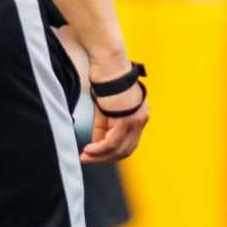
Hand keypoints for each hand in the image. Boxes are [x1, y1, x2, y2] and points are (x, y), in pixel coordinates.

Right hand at [81, 48, 147, 163]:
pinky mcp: (126, 120)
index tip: (95, 157)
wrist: (108, 66)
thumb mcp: (104, 111)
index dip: (112, 154)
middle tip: (88, 160)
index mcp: (139, 118)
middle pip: (126, 150)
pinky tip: (88, 150)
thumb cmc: (106, 84)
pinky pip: (112, 142)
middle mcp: (141, 121)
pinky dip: (99, 149)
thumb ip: (103, 129)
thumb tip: (97, 145)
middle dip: (106, 159)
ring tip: (85, 156)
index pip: (129, 144)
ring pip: (119, 149)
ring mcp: (135, 121)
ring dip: (100, 156)